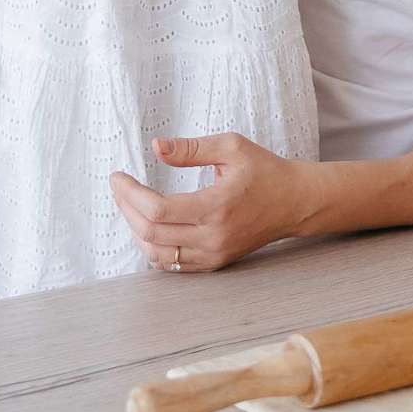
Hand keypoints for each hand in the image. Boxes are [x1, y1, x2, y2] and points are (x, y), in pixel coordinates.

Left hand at [109, 133, 320, 272]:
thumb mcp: (232, 147)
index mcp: (217, 206)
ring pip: (156, 254)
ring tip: (129, 206)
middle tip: (119, 188)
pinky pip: (172, 264)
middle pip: (151, 233)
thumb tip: (155, 147)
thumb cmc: (265, 171)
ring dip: (135, 230)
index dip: (129, 194)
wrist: (295, 202)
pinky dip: (152, 247)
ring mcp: (213, 254)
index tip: (117, 177)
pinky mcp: (214, 263)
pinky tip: (147, 227)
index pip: (157, 210)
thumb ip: (191, 148)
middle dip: (126, 208)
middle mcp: (213, 236)